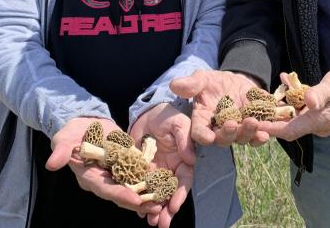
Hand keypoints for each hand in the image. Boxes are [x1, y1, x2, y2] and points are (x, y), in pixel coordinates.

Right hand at [46, 116, 162, 215]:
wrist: (86, 123)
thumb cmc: (73, 132)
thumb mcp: (65, 138)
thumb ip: (62, 150)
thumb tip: (52, 163)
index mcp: (89, 177)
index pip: (105, 189)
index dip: (120, 195)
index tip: (136, 200)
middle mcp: (104, 180)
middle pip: (122, 194)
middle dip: (139, 202)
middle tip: (157, 207)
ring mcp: (116, 174)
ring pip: (133, 188)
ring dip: (148, 195)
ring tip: (165, 201)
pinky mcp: (126, 165)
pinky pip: (139, 176)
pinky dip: (151, 181)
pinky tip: (166, 184)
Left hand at [130, 103, 194, 227]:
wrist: (145, 113)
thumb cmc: (166, 115)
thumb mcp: (177, 123)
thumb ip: (184, 139)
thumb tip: (191, 160)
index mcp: (184, 160)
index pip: (184, 180)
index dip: (180, 194)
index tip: (173, 206)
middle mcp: (172, 169)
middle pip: (171, 193)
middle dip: (167, 209)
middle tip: (161, 223)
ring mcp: (157, 172)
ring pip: (157, 195)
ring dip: (155, 210)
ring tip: (151, 222)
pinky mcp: (142, 172)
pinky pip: (142, 189)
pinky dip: (141, 200)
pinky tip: (138, 211)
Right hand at [170, 69, 269, 146]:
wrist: (234, 82)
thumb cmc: (213, 83)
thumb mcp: (202, 79)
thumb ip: (190, 84)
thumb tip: (175, 85)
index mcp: (202, 120)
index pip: (200, 132)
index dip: (203, 136)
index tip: (207, 137)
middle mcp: (218, 130)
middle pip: (221, 139)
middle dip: (228, 134)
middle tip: (233, 125)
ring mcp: (236, 131)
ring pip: (240, 139)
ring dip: (247, 134)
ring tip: (253, 123)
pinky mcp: (252, 129)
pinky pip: (256, 137)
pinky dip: (261, 136)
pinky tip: (266, 133)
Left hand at [256, 63, 329, 139]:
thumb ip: (320, 94)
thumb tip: (308, 102)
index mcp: (320, 122)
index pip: (290, 131)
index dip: (271, 128)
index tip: (252, 124)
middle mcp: (318, 124)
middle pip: (289, 125)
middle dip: (271, 117)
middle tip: (252, 109)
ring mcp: (318, 117)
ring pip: (293, 114)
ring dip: (280, 104)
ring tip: (264, 94)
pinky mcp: (318, 108)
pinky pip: (300, 105)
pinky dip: (291, 95)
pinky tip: (284, 80)